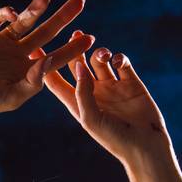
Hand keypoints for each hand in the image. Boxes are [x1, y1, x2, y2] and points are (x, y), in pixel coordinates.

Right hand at [0, 0, 94, 118]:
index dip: (73, 48)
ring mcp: (0, 41)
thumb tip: (50, 59)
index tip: (90, 38)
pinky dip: (7, 12)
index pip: (55, 57)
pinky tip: (13, 14)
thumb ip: (33, 82)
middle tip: (81, 2)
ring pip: (24, 21)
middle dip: (63, 18)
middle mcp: (16, 54)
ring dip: (36, 9)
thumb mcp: (11, 98)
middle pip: (46, 32)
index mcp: (26, 71)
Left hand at [38, 42, 171, 165]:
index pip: (57, 82)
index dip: (46, 67)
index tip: (36, 49)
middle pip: (78, 65)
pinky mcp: (131, 83)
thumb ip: (82, 92)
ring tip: (101, 55)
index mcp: (78, 104)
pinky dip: (118, 58)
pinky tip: (117, 61)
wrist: (145, 147)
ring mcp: (112, 87)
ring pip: (100, 61)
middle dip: (76, 50)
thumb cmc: (114, 140)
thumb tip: (78, 65)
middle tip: (76, 34)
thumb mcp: (91, 119)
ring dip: (99, 53)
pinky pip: (122, 63)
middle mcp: (93, 93)